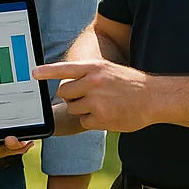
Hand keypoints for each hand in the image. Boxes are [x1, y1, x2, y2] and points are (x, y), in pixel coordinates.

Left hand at [33, 59, 161, 132]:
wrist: (155, 98)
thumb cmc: (130, 84)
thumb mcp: (108, 70)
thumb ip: (88, 74)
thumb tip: (65, 84)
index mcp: (94, 68)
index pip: (64, 69)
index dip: (46, 71)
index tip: (33, 73)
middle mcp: (93, 82)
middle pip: (63, 92)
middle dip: (70, 96)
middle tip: (85, 97)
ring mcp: (96, 101)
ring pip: (72, 108)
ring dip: (82, 109)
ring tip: (101, 105)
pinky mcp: (100, 118)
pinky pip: (84, 121)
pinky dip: (92, 121)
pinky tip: (107, 115)